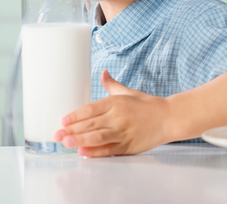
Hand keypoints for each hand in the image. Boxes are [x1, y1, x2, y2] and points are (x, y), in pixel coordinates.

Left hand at [53, 70, 170, 156]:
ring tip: (66, 143)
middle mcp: (118, 117)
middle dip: (72, 130)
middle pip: (91, 124)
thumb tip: (103, 73)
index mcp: (116, 103)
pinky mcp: (128, 146)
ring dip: (80, 141)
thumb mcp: (129, 92)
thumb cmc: (148, 105)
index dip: (76, 116)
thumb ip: (113, 85)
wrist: (169, 118)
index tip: (63, 120)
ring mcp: (123, 133)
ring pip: (98, 137)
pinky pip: (109, 150)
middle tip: (57, 134)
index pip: (91, 109)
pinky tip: (83, 153)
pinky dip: (95, 152)